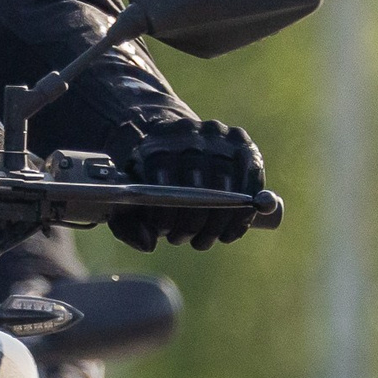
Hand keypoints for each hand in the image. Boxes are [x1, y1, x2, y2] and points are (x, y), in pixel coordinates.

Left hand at [110, 120, 263, 250]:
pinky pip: (251, 187)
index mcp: (156, 140)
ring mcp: (221, 136)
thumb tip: (148, 244)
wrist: (171, 140)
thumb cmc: (147, 175)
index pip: (162, 175)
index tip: (163, 231)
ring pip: (228, 189)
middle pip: (198, 185)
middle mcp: (191, 133)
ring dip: (217, 224)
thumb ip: (126, 223)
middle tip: (181, 239)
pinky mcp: (245, 146)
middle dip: (191, 222)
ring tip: (202, 240)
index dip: (165, 210)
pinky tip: (227, 234)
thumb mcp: (126, 193)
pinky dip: (241, 218)